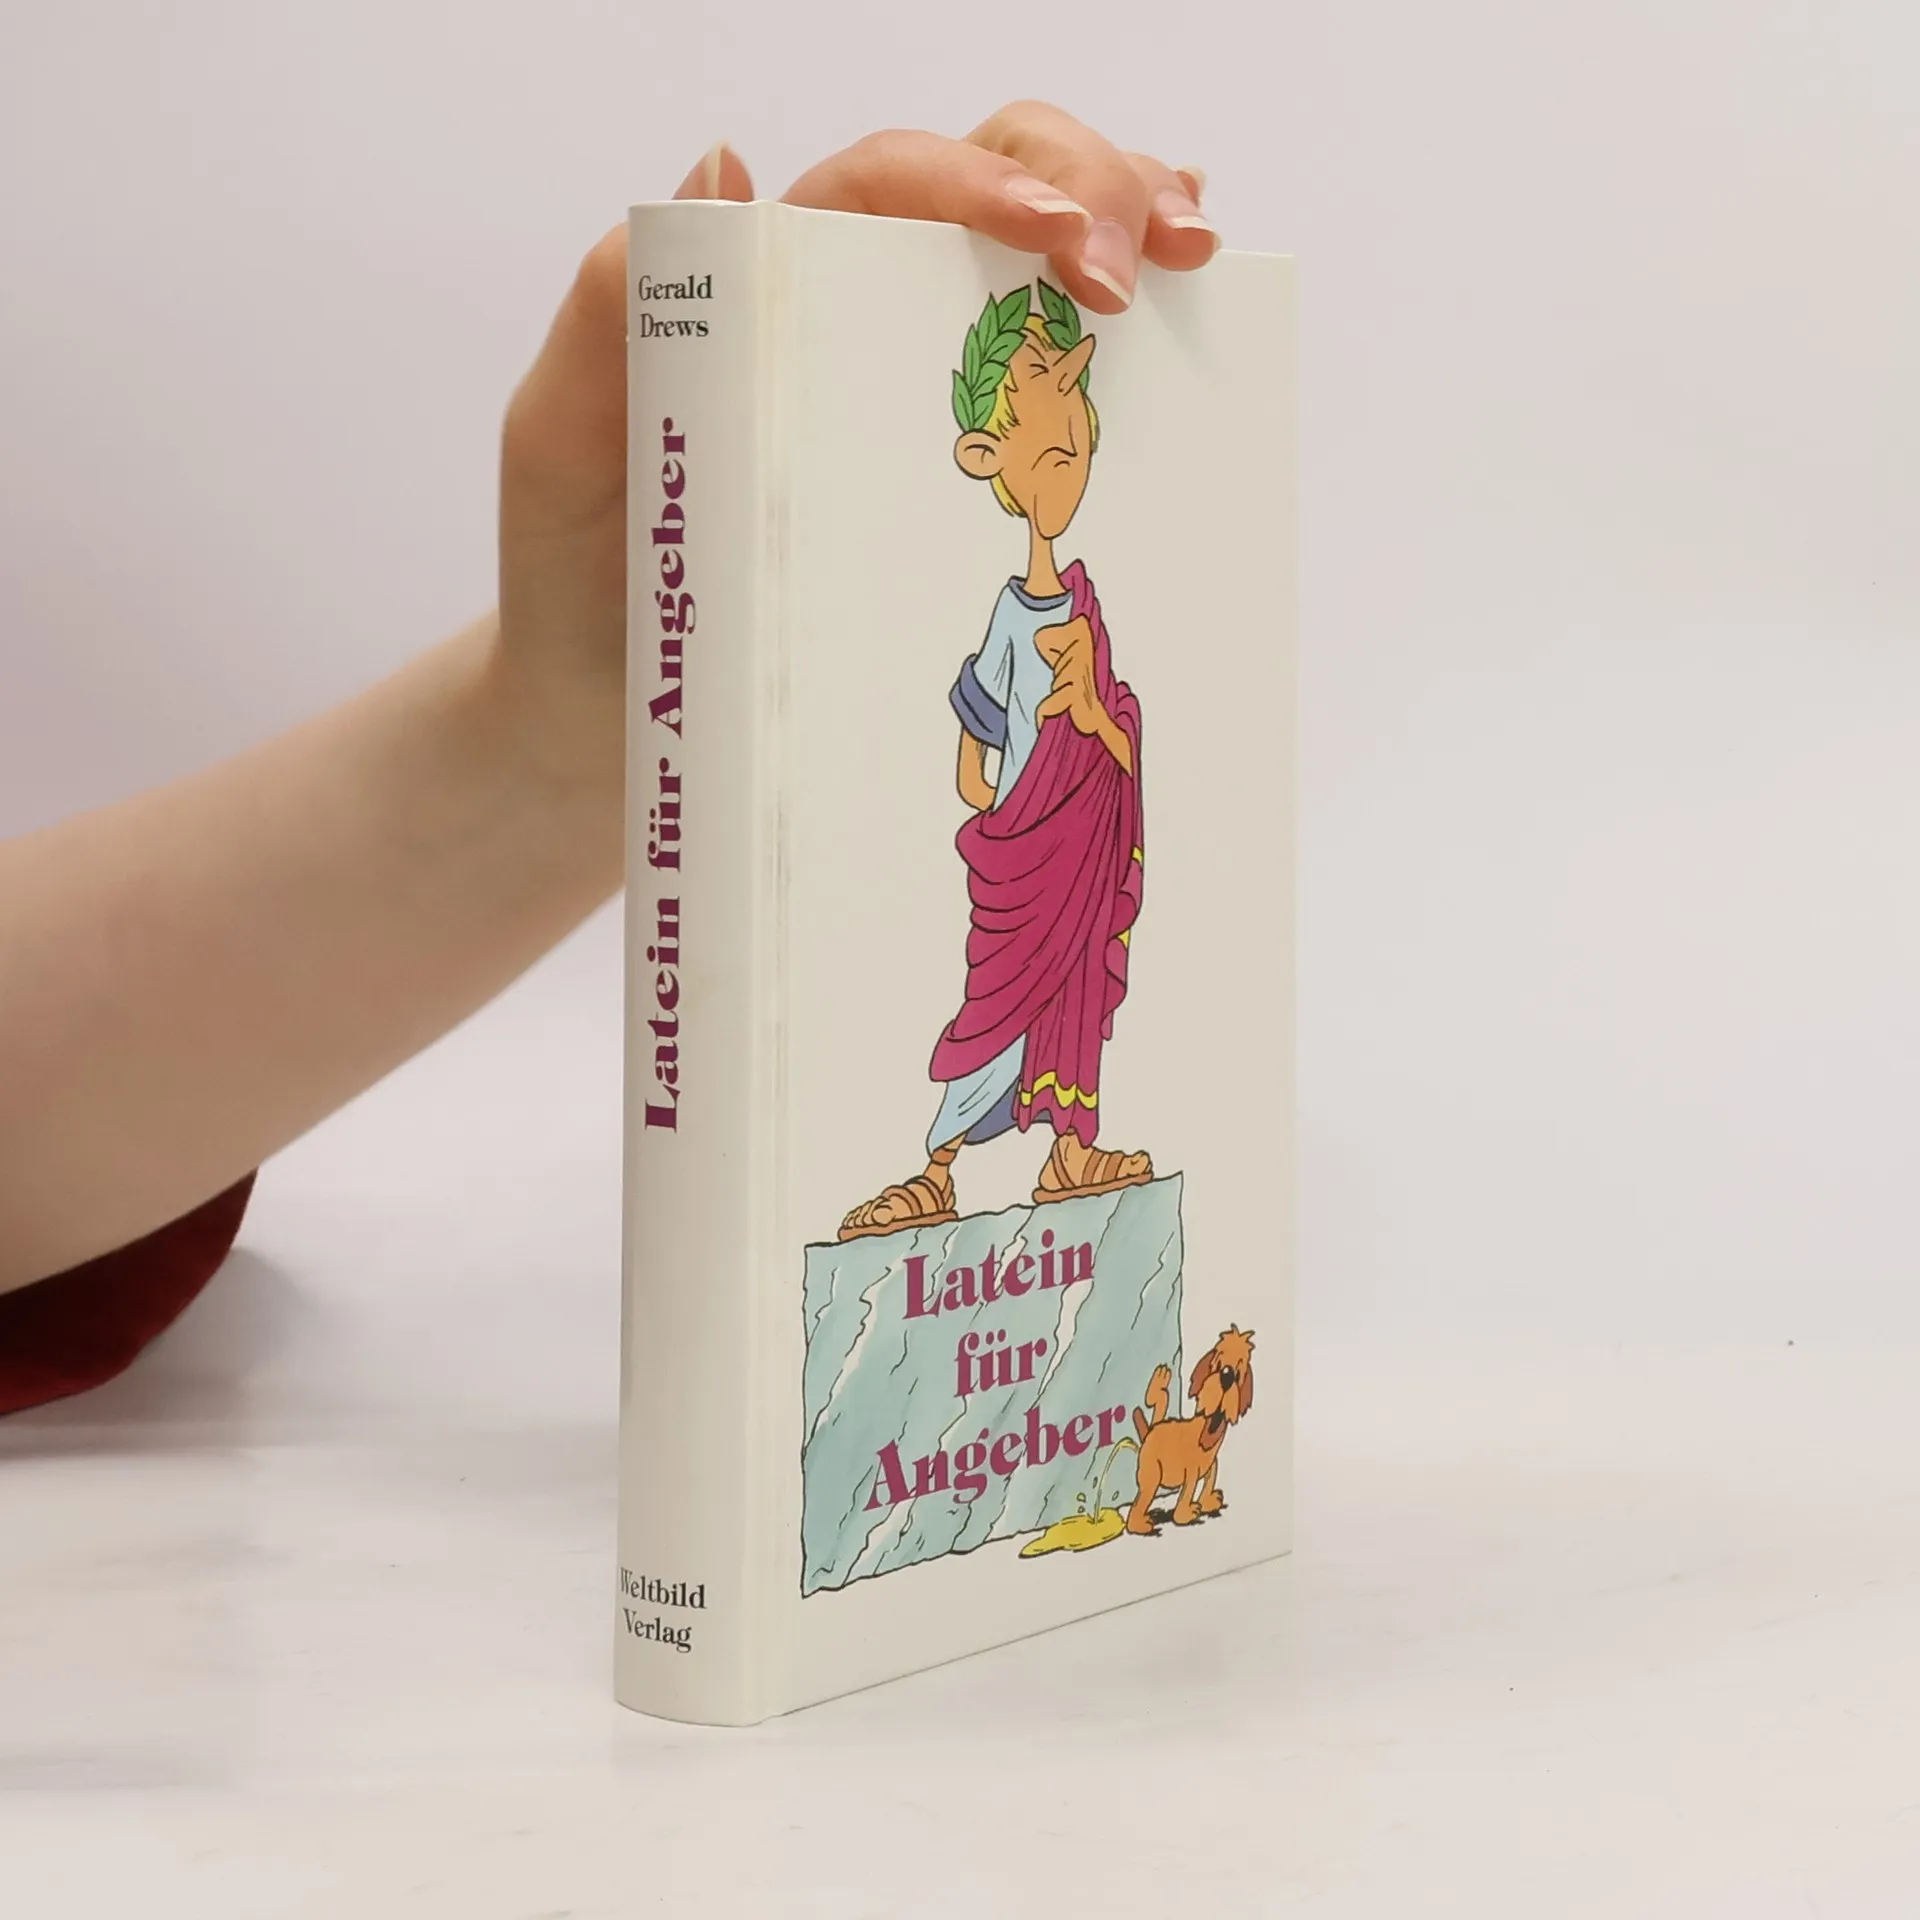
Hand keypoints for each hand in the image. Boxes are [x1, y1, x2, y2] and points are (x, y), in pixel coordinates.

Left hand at [494, 106, 1214, 790]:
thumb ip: (609, 312)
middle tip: (1142, 272)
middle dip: (1087, 188)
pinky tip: (1181, 301)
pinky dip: (1123, 321)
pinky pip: (1044, 379)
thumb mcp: (561, 449)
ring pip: (1033, 251)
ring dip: (1130, 220)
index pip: (889, 186)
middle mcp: (842, 314)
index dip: (986, 185)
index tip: (1063, 243)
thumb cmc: (582, 591)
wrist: (611, 727)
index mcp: (761, 289)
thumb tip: (725, 169)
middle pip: (986, 181)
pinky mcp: (946, 475)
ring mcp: (902, 389)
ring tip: (1196, 259)